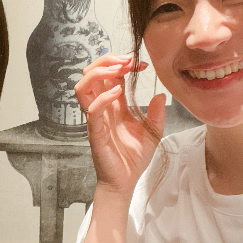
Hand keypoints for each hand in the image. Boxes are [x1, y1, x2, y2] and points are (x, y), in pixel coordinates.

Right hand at [75, 53, 166, 196]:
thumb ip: (156, 113)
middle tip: (127, 60)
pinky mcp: (95, 131)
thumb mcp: (153, 132)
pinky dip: (103, 97)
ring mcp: (96, 118)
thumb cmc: (133, 158)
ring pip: (82, 86)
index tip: (142, 64)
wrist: (126, 181)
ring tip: (118, 70)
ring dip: (98, 73)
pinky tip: (118, 93)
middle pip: (91, 74)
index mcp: (114, 105)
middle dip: (106, 60)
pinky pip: (92, 109)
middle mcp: (102, 107)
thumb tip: (160, 95)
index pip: (110, 75)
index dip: (122, 64)